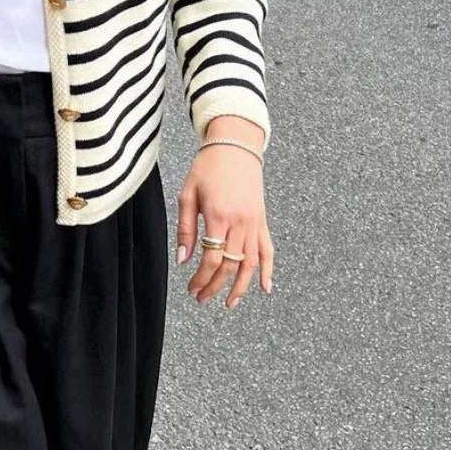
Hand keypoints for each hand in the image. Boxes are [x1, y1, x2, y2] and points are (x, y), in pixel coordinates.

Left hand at [176, 116, 273, 307]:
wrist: (236, 146)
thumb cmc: (207, 168)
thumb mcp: (188, 195)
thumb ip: (186, 229)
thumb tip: (183, 260)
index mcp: (218, 215)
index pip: (212, 258)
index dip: (202, 279)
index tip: (192, 289)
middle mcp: (240, 222)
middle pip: (230, 265)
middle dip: (215, 286)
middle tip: (201, 299)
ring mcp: (254, 222)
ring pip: (250, 263)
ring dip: (241, 287)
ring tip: (229, 303)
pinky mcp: (262, 220)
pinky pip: (268, 250)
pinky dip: (268, 270)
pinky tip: (265, 288)